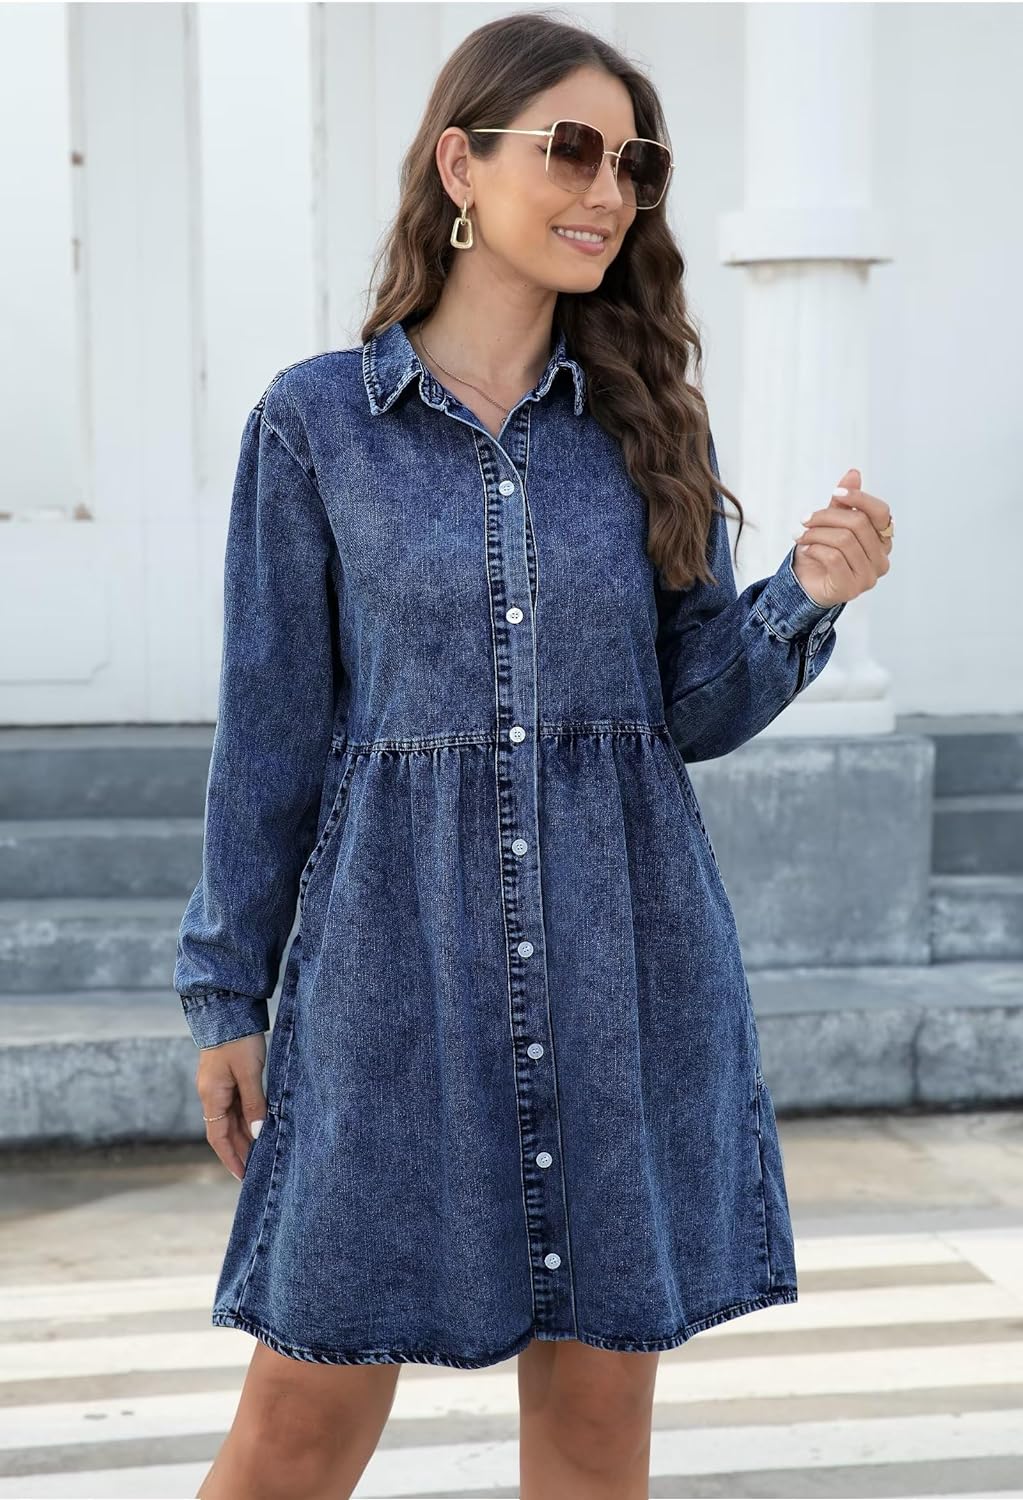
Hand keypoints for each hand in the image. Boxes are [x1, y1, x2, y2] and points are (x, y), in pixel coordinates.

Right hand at [196, 1032, 267, 1180]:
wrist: (227, 1009)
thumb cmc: (238, 1040)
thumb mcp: (249, 1073)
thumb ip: (254, 1104)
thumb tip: (258, 1134)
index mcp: (212, 1096)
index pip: (218, 1138)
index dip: (231, 1158)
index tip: (243, 1177)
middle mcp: (212, 1094)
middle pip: (225, 1131)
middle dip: (240, 1151)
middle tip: (257, 1171)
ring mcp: (219, 1086)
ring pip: (231, 1119)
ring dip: (244, 1137)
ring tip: (260, 1154)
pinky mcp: (227, 1077)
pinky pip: (236, 1106)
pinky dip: (246, 1119)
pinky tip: (259, 1126)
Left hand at [792, 468, 893, 606]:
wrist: (804, 586)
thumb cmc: (821, 554)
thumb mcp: (831, 522)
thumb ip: (844, 501)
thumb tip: (853, 473)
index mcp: (882, 540)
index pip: (881, 512)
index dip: (859, 498)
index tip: (834, 494)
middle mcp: (881, 559)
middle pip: (858, 523)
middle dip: (826, 517)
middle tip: (805, 519)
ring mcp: (868, 576)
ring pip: (844, 540)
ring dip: (816, 534)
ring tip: (801, 536)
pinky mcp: (851, 588)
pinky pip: (834, 558)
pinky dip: (815, 549)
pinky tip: (806, 550)